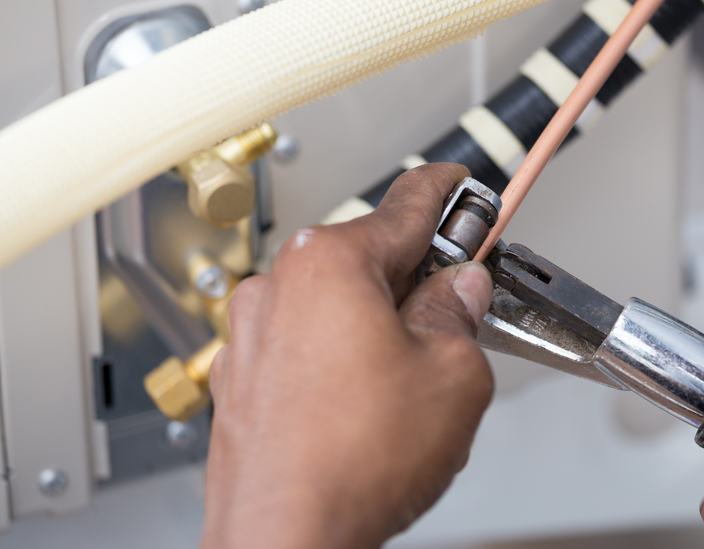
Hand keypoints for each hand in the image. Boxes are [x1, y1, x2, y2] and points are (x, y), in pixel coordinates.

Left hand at [200, 163, 494, 548]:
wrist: (284, 538)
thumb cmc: (353, 463)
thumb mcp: (453, 375)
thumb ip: (459, 315)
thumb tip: (458, 291)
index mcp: (331, 265)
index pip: (406, 205)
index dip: (449, 194)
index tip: (462, 189)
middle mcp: (280, 287)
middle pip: (367, 257)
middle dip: (417, 274)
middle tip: (458, 298)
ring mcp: (253, 333)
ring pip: (333, 304)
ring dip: (376, 320)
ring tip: (410, 372)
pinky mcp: (242, 377)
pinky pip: (302, 344)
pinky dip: (337, 355)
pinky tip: (364, 398)